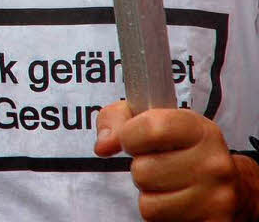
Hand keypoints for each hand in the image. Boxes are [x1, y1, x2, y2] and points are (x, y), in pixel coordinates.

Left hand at [95, 101, 258, 220]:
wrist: (228, 184)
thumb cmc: (181, 148)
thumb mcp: (152, 119)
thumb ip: (117, 120)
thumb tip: (103, 146)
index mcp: (199, 129)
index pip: (150, 128)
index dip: (130, 136)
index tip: (134, 140)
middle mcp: (213, 162)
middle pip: (142, 171)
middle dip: (141, 169)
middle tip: (159, 165)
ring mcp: (216, 196)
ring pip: (148, 203)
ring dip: (150, 195)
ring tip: (168, 184)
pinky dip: (161, 214)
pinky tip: (177, 201)